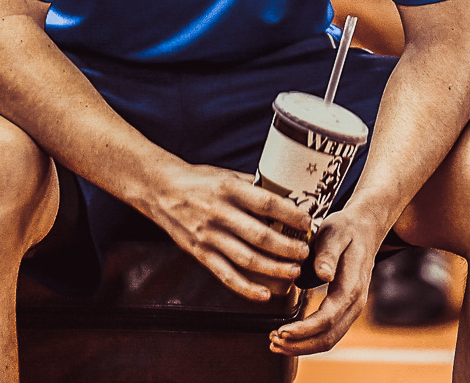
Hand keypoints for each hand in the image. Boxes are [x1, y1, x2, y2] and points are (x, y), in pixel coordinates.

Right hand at [145, 162, 313, 300]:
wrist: (161, 190)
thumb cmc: (200, 181)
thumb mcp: (228, 176)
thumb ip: (254, 187)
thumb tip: (289, 196)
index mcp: (229, 189)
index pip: (267, 203)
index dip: (290, 215)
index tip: (308, 222)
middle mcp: (219, 213)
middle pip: (260, 236)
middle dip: (288, 247)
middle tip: (305, 252)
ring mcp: (208, 236)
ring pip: (247, 259)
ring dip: (274, 268)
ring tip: (294, 271)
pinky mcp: (199, 253)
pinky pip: (225, 274)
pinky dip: (246, 288)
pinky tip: (264, 294)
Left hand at [269, 207, 384, 354]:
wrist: (365, 229)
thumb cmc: (346, 230)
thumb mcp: (334, 233)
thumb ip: (328, 254)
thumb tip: (323, 274)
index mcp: (352, 286)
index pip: (328, 318)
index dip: (304, 329)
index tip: (281, 330)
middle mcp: (356, 302)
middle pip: (328, 337)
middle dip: (299, 344)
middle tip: (272, 341)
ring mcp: (353, 309)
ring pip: (329, 340)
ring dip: (302, 346)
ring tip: (276, 343)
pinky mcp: (345, 310)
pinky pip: (329, 333)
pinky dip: (309, 340)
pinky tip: (289, 336)